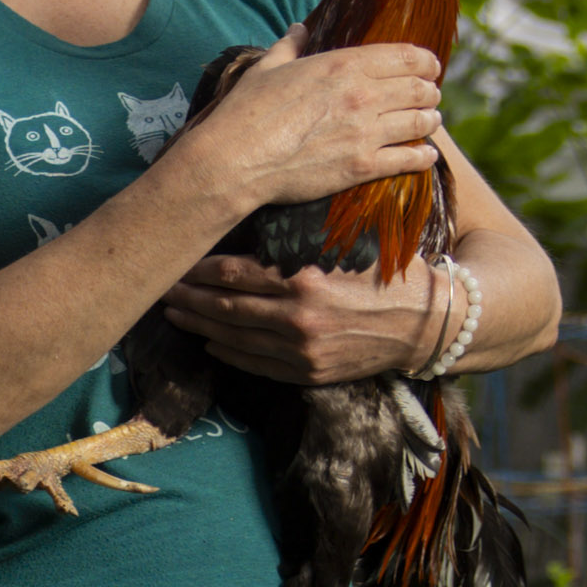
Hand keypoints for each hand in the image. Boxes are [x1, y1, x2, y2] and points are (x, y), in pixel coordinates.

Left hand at [158, 250, 444, 384]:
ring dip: (200, 327)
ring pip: (234, 339)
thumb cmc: (388, 272)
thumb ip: (301, 237)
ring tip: (174, 316)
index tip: (176, 261)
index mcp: (304, 279)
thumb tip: (255, 212)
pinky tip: (210, 344)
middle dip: (188, 299)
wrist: (427, 323)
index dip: (198, 269)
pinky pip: (256, 365)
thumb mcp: (347, 244)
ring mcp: (301, 352)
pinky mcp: (308, 374)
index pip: (232, 273)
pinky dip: (228, 354)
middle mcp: (297, 318)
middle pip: (224, 308)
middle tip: (160, 290)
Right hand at [193, 40, 442, 211]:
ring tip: (431, 122)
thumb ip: (290, 46)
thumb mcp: (267, 68)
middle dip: (430, 92)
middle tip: (430, 97)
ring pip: (420, 122)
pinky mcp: (362, 165)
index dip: (426, 61)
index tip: (431, 67)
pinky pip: (408, 159)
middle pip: (419, 89)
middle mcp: (363, 94)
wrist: (236, 159)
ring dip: (430, 121)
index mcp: (344, 65)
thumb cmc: (246, 111)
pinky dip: (422, 158)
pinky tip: (426, 156)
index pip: (405, 56)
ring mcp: (366, 131)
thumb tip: (298, 29)